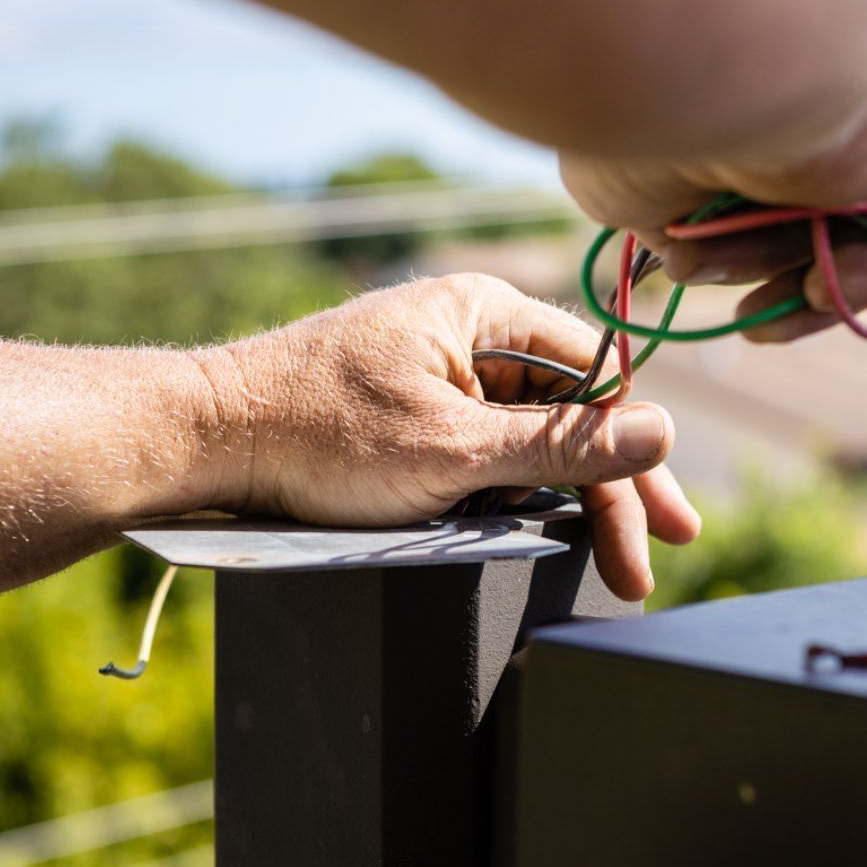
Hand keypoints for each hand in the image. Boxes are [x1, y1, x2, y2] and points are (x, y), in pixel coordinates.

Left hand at [189, 274, 698, 600]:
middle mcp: (468, 329)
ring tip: (602, 557)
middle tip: (655, 551)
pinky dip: (512, 487)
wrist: (206, 440)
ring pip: (528, 429)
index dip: (633, 446)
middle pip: (568, 405)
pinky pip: (485, 441)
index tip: (660, 516)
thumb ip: (560, 445)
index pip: (594, 373)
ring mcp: (440, 368)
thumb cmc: (318, 432)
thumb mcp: (453, 450)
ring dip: (562, 491)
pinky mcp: (414, 404)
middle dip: (612, 482)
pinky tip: (535, 528)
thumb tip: (660, 434)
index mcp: (484, 309)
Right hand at [561, 0, 866, 340]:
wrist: (707, 52)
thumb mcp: (635, 169)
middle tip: (729, 304)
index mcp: (766, 48)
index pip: (769, 149)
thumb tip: (690, 251)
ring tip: (758, 311)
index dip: (730, 222)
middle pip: (819, 191)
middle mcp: (840, 59)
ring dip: (806, 279)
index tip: (687, 261)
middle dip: (766, 258)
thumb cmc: (647, 105)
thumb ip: (665, 203)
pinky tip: (819, 281)